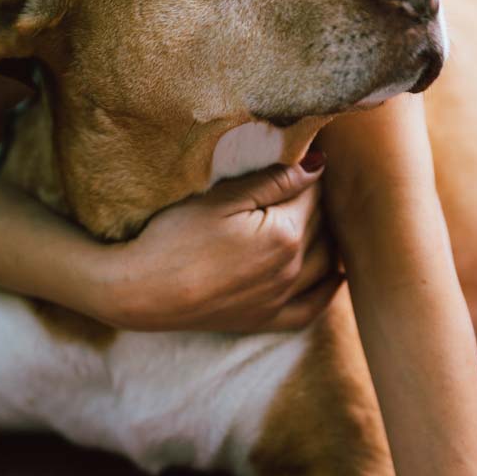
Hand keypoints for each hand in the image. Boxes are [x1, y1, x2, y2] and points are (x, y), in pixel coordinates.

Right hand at [102, 154, 342, 331]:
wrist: (140, 292)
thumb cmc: (173, 238)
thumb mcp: (221, 198)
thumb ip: (274, 181)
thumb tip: (320, 164)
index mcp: (284, 235)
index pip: (312, 194)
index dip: (307, 172)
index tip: (302, 156)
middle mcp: (291, 270)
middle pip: (322, 227)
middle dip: (320, 202)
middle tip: (306, 182)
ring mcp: (280, 299)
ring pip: (326, 263)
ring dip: (330, 238)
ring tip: (321, 217)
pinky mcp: (264, 319)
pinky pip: (311, 308)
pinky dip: (328, 291)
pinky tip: (336, 276)